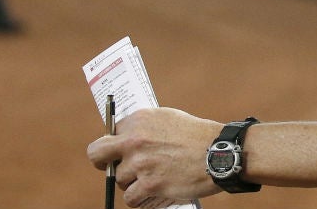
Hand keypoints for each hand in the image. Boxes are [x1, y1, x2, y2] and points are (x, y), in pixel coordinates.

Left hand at [87, 108, 221, 206]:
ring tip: (150, 178)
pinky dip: (139, 198)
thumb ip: (145, 127)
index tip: (122, 150)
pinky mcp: (149, 184)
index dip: (116, 143)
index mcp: (140, 119)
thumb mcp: (168, 119)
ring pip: (119, 179)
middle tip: (110, 167)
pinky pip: (130, 198)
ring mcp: (140, 163)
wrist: (219, 153)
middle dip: (102, 162)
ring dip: (131, 181)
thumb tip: (127, 137)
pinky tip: (150, 192)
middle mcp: (135, 139)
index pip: (111, 132)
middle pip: (97, 153)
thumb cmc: (197, 136)